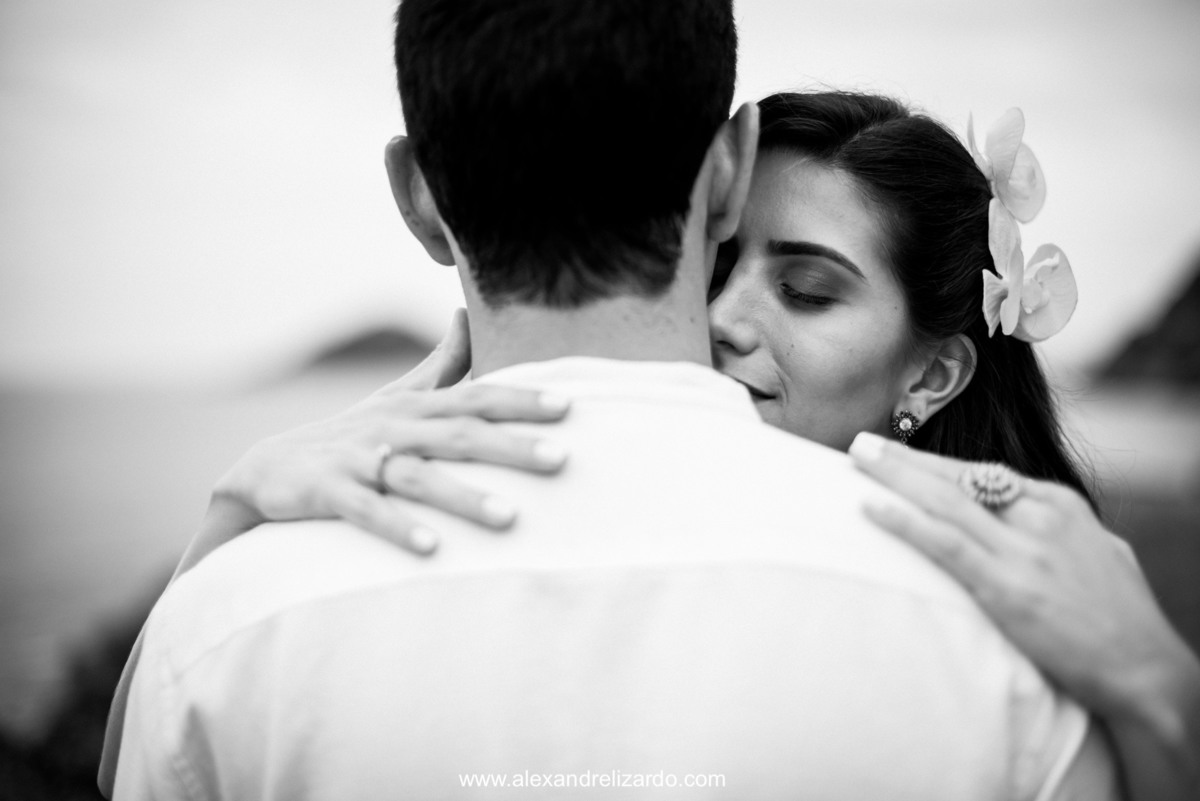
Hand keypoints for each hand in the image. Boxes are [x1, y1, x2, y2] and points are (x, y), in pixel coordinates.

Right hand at [210, 310, 568, 555]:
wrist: (267, 470)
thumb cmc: (350, 434)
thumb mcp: (395, 397)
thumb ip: (440, 364)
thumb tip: (467, 315)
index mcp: (417, 406)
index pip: (477, 396)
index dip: (523, 399)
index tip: (571, 406)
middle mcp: (394, 427)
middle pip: (459, 434)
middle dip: (512, 446)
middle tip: (562, 460)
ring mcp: (360, 459)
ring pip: (419, 476)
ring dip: (465, 497)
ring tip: (511, 518)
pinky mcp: (328, 492)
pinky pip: (367, 512)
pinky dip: (398, 528)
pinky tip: (432, 549)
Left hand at [847, 432, 1199, 724]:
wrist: (1147, 670)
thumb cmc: (1122, 620)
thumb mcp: (1097, 552)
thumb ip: (1058, 530)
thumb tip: (1029, 519)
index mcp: (1060, 504)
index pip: (984, 474)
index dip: (935, 463)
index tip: (899, 453)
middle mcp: (1040, 517)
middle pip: (957, 477)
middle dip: (904, 458)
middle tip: (861, 442)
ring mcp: (1023, 550)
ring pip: (944, 500)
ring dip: (893, 476)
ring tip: (855, 457)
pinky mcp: (1008, 587)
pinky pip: (944, 545)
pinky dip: (904, 522)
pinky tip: (872, 508)